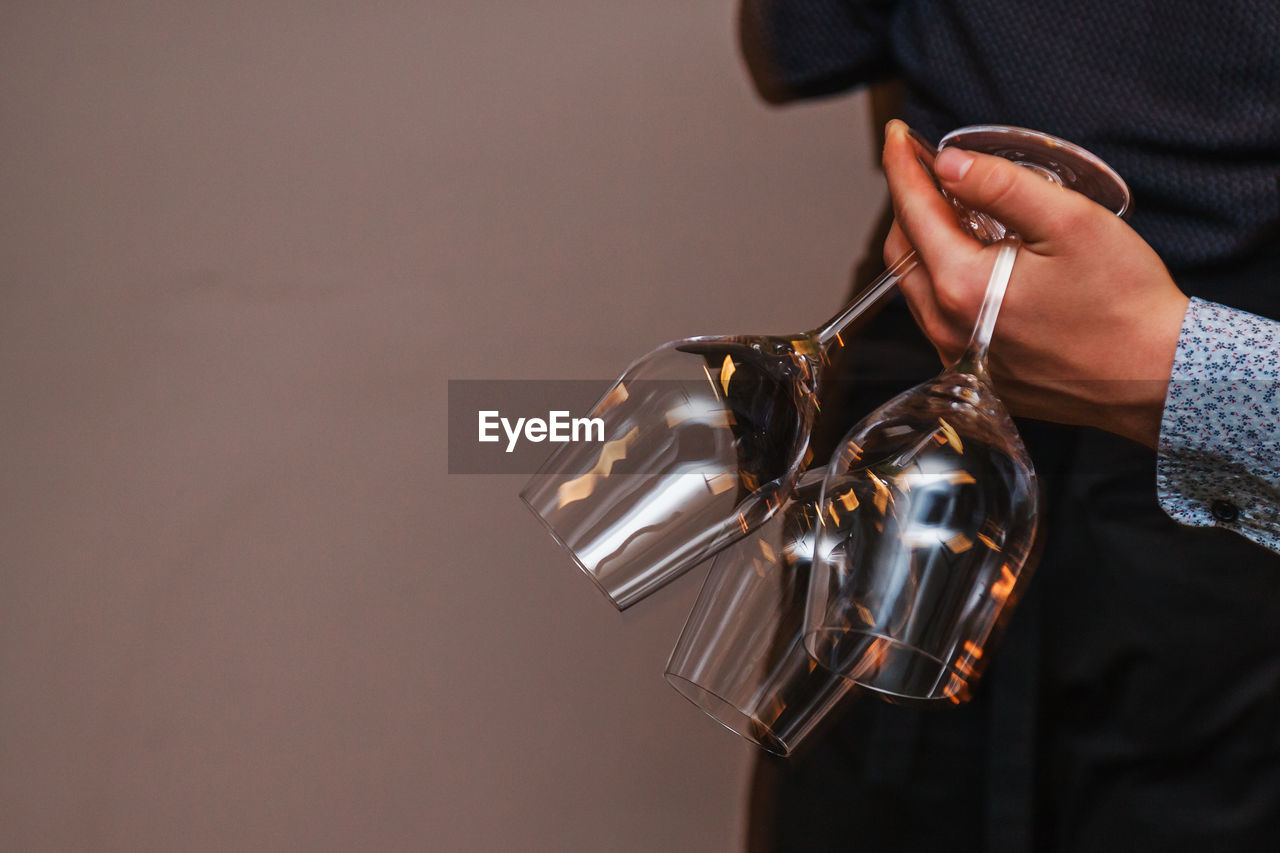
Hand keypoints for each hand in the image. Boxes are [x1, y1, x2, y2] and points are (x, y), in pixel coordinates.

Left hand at [881, 120, 1190, 447]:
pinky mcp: (975, 373)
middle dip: (910, 204)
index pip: (912, 212)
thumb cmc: (1123, 301)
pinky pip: (939, 318)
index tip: (897, 135)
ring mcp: (957, 356)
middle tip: (928, 169)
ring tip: (957, 209)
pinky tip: (977, 260)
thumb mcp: (1069, 221)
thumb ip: (1001, 186)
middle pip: (903, 251)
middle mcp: (946, 329)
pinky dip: (945, 280)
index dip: (901, 167)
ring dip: (928, 243)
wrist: (1156, 376)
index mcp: (961, 287)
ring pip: (918, 286)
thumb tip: (948, 163)